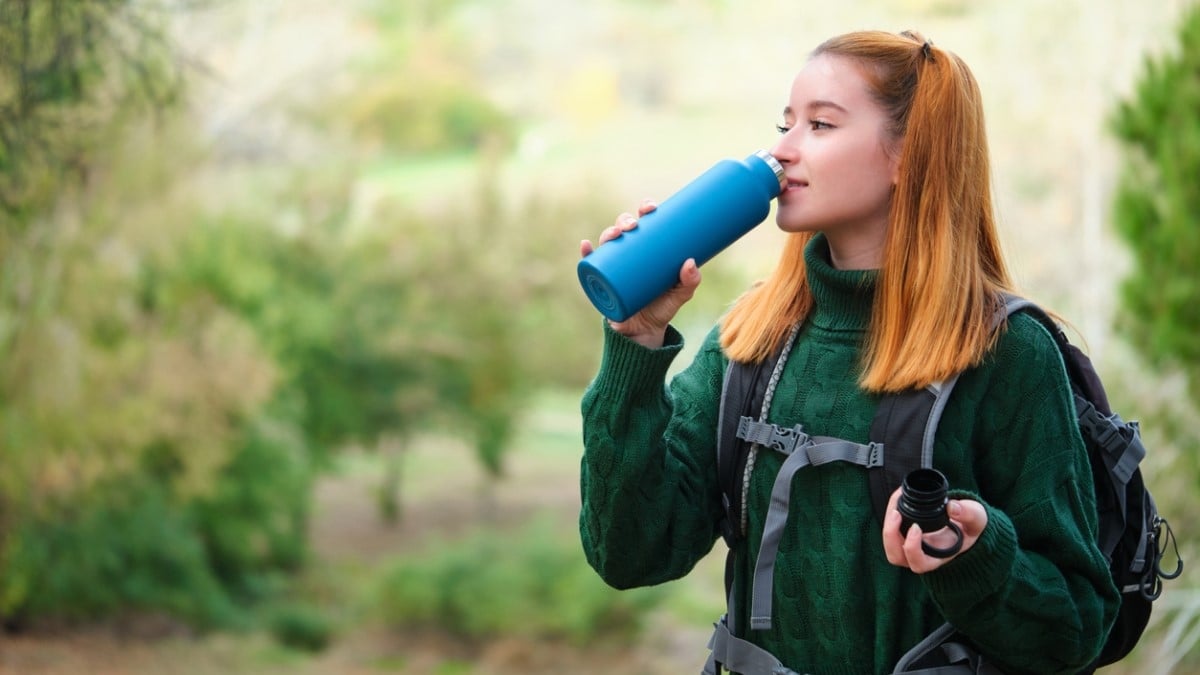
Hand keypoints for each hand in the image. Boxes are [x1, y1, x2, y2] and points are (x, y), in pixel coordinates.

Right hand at [579, 200, 701, 347]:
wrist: (645, 332)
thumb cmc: (662, 307)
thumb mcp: (680, 295)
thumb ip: (690, 281)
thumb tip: (690, 262)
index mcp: (647, 249)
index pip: (644, 223)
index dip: (645, 210)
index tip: (651, 207)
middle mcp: (628, 254)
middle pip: (623, 229)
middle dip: (625, 220)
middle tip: (633, 226)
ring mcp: (613, 267)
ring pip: (607, 243)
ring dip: (607, 233)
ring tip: (614, 235)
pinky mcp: (602, 282)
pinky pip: (590, 265)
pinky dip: (586, 254)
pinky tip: (586, 246)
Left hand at [882, 487, 987, 573]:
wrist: (966, 523)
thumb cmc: (971, 526)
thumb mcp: (977, 519)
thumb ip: (969, 514)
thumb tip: (952, 507)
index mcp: (938, 557)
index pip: (919, 563)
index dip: (912, 549)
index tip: (916, 527)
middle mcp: (922, 555)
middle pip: (896, 557)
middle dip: (891, 536)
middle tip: (896, 513)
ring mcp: (911, 546)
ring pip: (890, 545)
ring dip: (888, 526)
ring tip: (896, 504)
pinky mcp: (905, 534)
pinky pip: (891, 530)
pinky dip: (891, 514)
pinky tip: (899, 496)